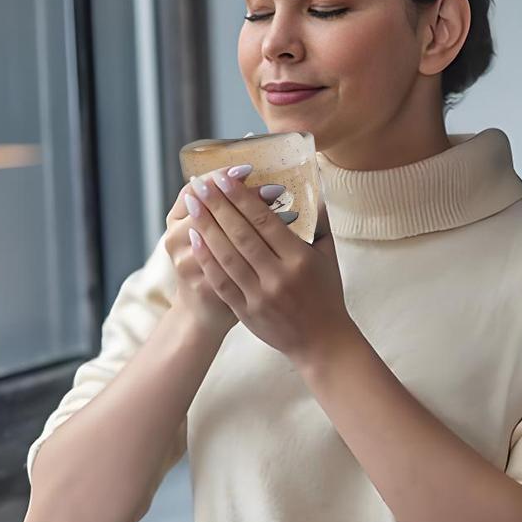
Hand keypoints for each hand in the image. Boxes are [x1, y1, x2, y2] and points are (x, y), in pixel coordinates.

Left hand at [185, 168, 353, 364]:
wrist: (321, 343)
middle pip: (241, 234)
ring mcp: (259, 295)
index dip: (243, 197)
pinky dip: (207, 258)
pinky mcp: (246, 311)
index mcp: (300, 259)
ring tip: (194, 204)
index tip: (226, 178)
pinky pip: (221, 280)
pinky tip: (196, 238)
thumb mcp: (328, 256)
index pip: (264, 221)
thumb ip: (318, 222)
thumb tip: (315, 187)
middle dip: (219, 205)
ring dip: (207, 226)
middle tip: (202, 183)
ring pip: (227, 255)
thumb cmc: (326, 295)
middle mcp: (278, 276)